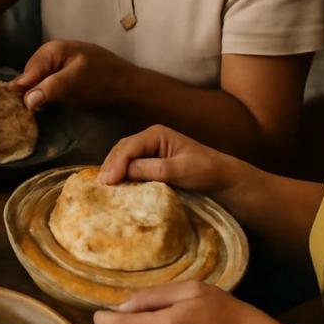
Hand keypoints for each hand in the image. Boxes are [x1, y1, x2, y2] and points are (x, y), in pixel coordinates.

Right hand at [9, 40, 124, 110]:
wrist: (130, 89)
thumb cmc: (104, 80)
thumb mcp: (75, 82)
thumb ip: (50, 87)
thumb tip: (27, 100)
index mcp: (52, 50)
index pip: (28, 72)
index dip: (21, 90)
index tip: (16, 108)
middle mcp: (52, 57)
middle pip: (29, 78)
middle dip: (27, 94)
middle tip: (24, 114)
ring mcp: (58, 68)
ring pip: (37, 84)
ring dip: (35, 98)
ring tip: (32, 114)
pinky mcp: (64, 81)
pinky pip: (47, 89)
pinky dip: (44, 99)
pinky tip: (45, 109)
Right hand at [98, 124, 242, 193]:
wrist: (224, 181)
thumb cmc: (206, 172)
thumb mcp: (181, 170)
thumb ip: (153, 169)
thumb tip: (124, 172)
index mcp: (156, 134)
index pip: (128, 147)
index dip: (116, 163)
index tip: (108, 182)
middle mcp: (148, 140)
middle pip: (121, 151)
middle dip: (109, 167)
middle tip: (99, 187)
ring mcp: (148, 152)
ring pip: (122, 159)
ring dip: (112, 172)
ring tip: (102, 189)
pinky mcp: (149, 165)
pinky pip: (129, 168)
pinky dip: (120, 177)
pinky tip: (114, 188)